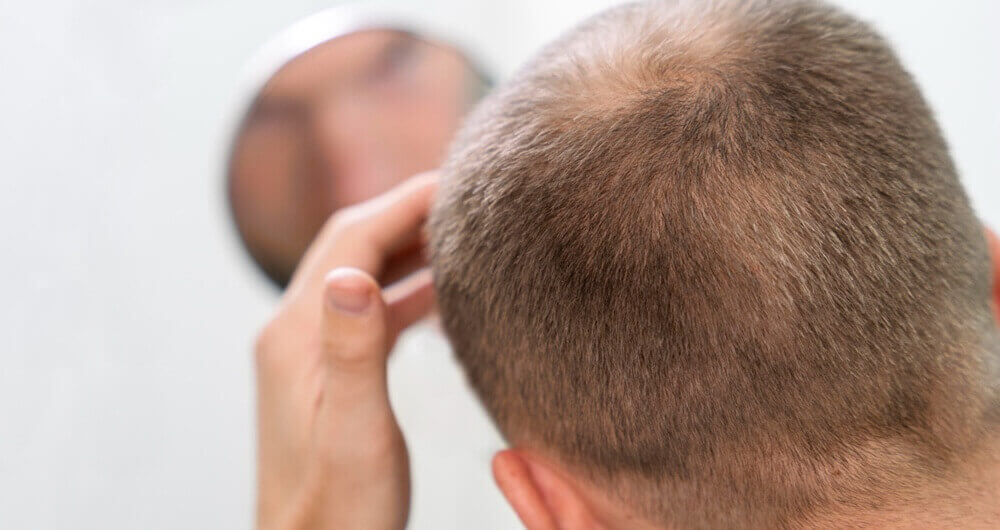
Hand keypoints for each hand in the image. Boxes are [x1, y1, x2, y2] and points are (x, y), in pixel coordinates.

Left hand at [254, 173, 437, 529]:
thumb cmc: (338, 506)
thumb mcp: (354, 432)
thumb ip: (352, 353)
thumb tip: (351, 275)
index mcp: (296, 336)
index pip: (350, 241)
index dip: (402, 203)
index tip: (455, 180)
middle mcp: (294, 331)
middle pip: (352, 245)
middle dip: (407, 213)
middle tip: (467, 196)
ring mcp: (308, 349)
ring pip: (361, 274)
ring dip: (407, 248)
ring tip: (462, 233)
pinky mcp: (327, 369)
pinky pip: (368, 311)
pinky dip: (405, 290)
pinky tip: (442, 291)